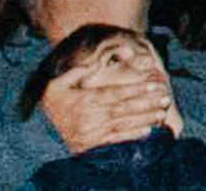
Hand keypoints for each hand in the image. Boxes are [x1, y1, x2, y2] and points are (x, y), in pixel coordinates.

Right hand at [44, 55, 179, 155]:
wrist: (40, 127)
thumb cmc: (54, 99)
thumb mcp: (57, 81)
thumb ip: (76, 71)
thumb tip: (94, 62)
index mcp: (85, 100)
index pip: (116, 93)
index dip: (136, 89)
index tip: (154, 84)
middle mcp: (90, 117)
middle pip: (124, 109)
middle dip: (147, 103)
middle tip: (165, 96)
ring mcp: (92, 133)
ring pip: (123, 124)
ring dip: (145, 118)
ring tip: (162, 111)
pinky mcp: (91, 145)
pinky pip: (115, 140)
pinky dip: (132, 135)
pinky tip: (148, 130)